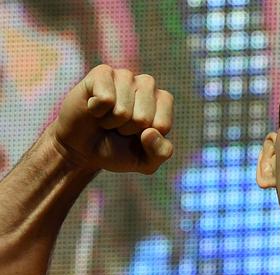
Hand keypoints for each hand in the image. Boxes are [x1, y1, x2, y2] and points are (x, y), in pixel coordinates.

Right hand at [51, 65, 173, 173]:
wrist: (82, 148)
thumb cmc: (118, 150)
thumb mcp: (146, 162)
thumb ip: (160, 152)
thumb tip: (150, 132)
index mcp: (163, 102)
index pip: (163, 125)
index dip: (146, 138)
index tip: (136, 135)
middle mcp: (147, 84)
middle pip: (143, 118)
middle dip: (128, 130)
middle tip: (118, 127)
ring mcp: (125, 76)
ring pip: (123, 110)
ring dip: (112, 122)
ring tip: (107, 118)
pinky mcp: (102, 73)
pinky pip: (106, 99)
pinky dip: (97, 111)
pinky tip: (94, 108)